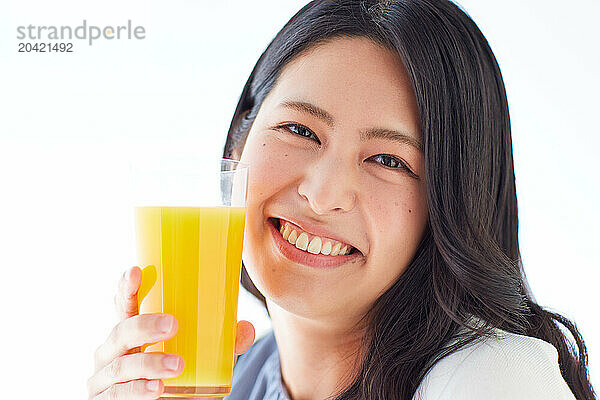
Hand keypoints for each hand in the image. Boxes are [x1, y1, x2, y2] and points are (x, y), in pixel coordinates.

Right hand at [87, 266, 255, 398]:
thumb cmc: (178, 376)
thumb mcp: (204, 356)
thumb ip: (224, 343)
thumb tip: (247, 328)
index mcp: (131, 331)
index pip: (125, 305)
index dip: (126, 288)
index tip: (135, 270)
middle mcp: (113, 351)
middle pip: (120, 332)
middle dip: (145, 326)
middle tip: (174, 324)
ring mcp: (105, 378)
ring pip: (121, 366)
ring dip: (150, 363)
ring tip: (177, 365)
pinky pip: (119, 395)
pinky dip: (138, 391)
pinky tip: (156, 389)